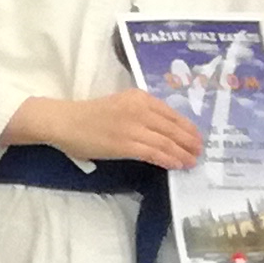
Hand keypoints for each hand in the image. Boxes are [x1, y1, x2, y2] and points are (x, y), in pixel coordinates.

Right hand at [36, 89, 205, 167]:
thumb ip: (139, 113)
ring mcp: (134, 127)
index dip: (187, 127)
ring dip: (182, 153)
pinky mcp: (127, 144)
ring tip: (192, 161)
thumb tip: (159, 130)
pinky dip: (169, 159)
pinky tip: (177, 164)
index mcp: (139, 97)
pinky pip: (155, 152)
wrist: (64, 122)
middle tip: (199, 151)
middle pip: (173, 127)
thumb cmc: (87, 115)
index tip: (196, 136)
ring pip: (167, 141)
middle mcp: (140, 109)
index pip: (171, 113)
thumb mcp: (119, 105)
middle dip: (189, 141)